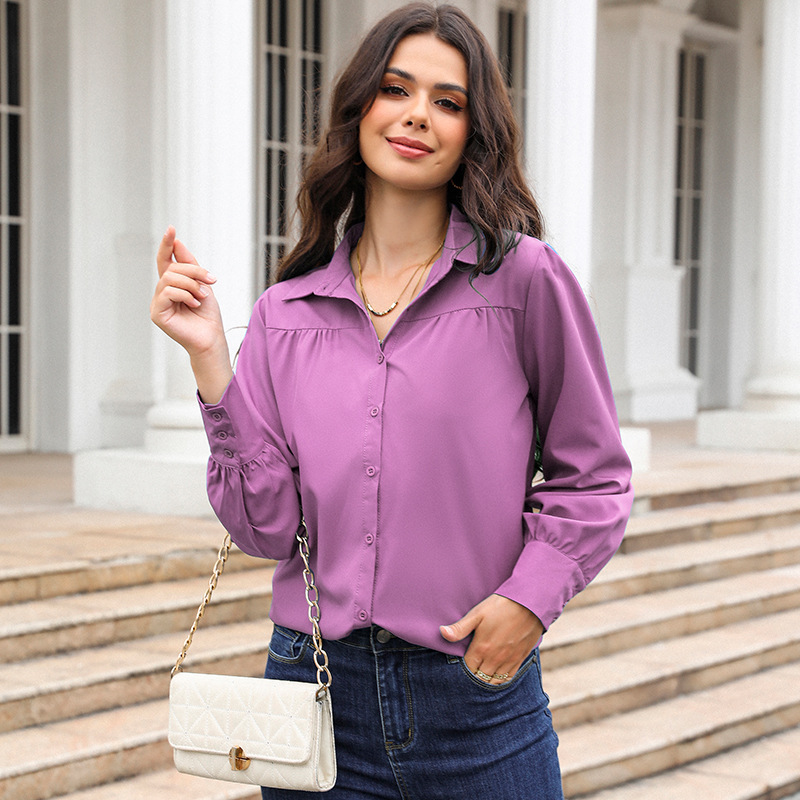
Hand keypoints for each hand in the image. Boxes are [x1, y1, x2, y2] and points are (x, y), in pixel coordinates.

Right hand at [150, 227, 232, 403]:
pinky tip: (194, 304)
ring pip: (170, 278)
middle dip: (194, 271)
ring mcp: (158, 302)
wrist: (211, 338)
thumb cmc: (208, 315)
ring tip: (203, 296)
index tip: (171, 229)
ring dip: (192, 284)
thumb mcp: (202, 284)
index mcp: (173, 285)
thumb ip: (190, 265)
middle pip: (172, 268)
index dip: (168, 245)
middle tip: (211, 281)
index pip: (166, 260)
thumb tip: (177, 243)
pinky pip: (167, 292)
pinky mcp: (157, 313)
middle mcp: (163, 292)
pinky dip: (185, 295)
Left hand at [440, 594, 543, 684]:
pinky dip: (501, 680)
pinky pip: (509, 677)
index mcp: (482, 648)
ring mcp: (509, 660)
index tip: (462, 662)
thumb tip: (441, 632)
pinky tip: (497, 675)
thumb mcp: (477, 613)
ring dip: (487, 679)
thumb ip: (460, 627)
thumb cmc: (501, 606)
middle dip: (474, 675)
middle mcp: (495, 658)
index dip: (463, 668)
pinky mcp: (520, 658)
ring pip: (495, 680)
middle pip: (481, 677)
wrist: (529, 603)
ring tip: (482, 674)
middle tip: (471, 670)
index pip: (468, 668)